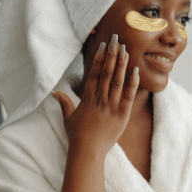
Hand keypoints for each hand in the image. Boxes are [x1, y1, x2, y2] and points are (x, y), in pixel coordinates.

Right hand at [53, 34, 139, 156]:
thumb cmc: (77, 137)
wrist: (87, 152)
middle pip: (106, 73)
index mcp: (87, 98)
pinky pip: (128, 96)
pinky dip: (132, 83)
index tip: (104, 46)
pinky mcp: (122, 115)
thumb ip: (64, 103)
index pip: (94, 74)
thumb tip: (56, 92)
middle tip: (116, 40)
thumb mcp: (68, 118)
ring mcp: (111, 106)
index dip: (99, 59)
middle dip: (112, 55)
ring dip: (121, 64)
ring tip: (125, 49)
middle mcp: (99, 99)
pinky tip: (135, 70)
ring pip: (117, 81)